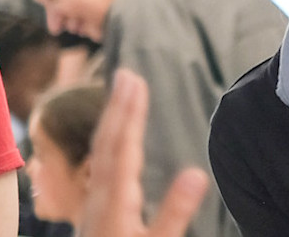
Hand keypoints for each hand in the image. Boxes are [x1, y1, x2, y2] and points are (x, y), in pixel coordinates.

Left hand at [79, 70, 209, 236]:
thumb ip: (174, 213)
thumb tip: (196, 172)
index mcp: (117, 204)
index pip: (124, 148)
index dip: (131, 113)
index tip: (136, 79)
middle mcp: (99, 200)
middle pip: (107, 144)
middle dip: (119, 107)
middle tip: (126, 73)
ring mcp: (92, 208)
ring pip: (99, 156)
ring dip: (110, 122)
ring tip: (120, 96)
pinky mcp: (93, 216)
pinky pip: (98, 169)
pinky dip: (107, 146)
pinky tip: (113, 145)